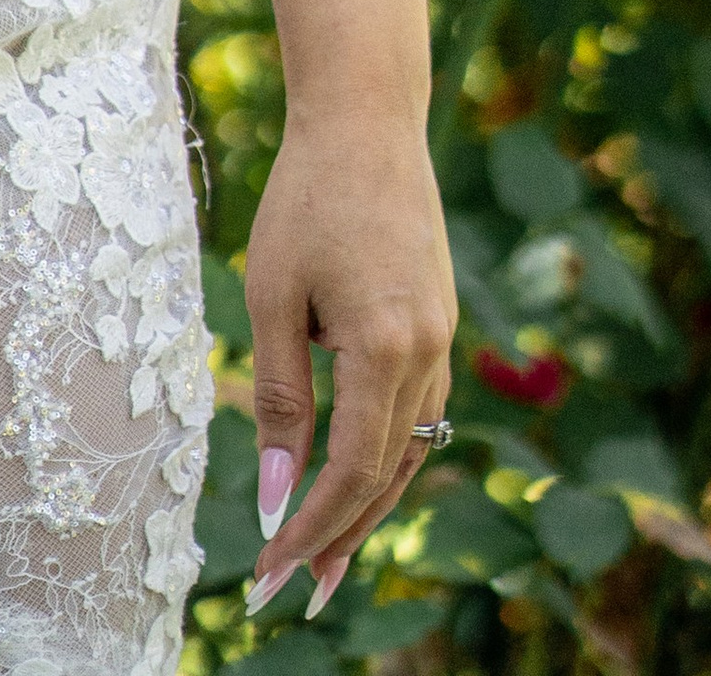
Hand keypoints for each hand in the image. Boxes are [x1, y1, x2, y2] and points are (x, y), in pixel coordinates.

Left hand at [241, 103, 456, 623]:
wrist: (366, 118)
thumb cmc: (307, 196)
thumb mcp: (275, 295)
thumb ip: (282, 397)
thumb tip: (279, 495)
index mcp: (386, 346)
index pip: (351, 471)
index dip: (310, 528)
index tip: (267, 571)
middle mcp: (429, 352)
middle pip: (388, 474)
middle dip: (340, 538)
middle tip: (294, 592)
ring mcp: (443, 338)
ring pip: (410, 448)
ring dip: (367, 507)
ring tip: (324, 560)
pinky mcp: (440, 322)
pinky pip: (420, 412)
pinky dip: (387, 455)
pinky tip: (356, 479)